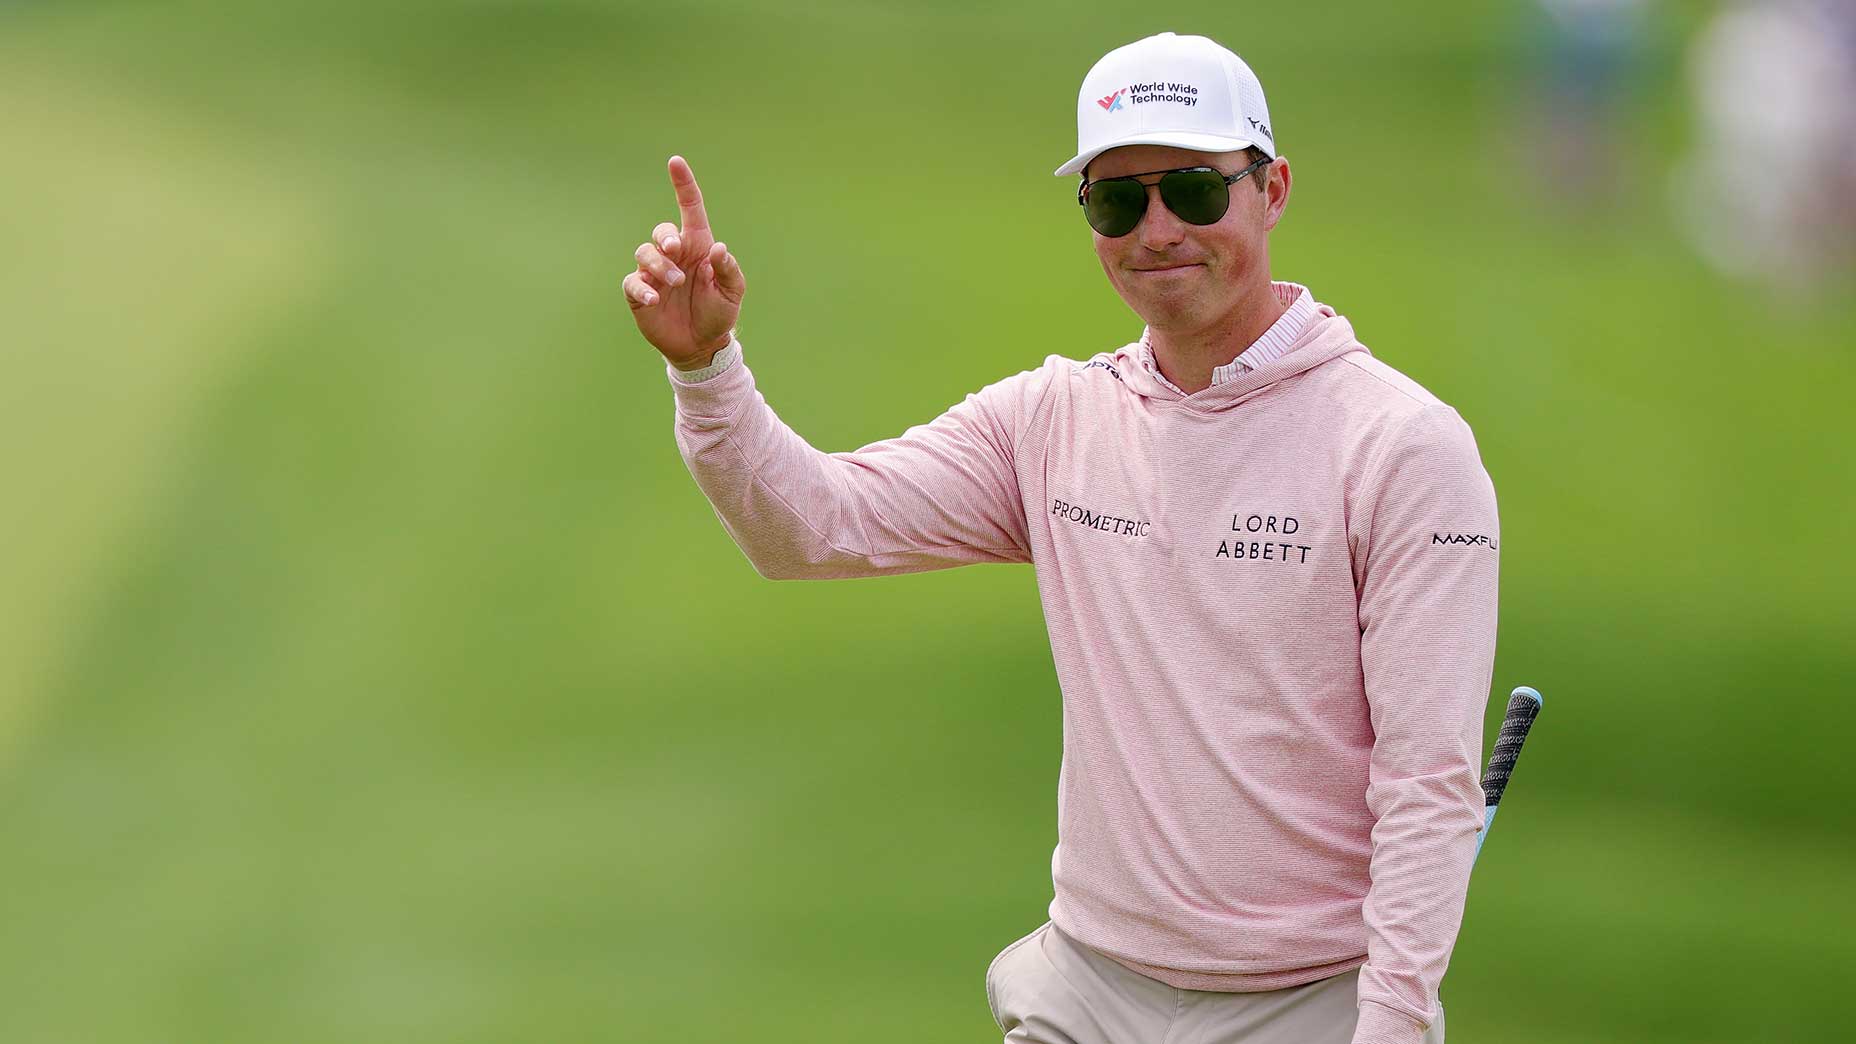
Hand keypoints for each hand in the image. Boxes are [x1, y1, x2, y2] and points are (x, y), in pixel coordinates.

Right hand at [623, 155, 746, 368]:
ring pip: (644, 253)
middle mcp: (674, 255)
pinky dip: (642, 288)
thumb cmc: (719, 313)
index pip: (689, 209)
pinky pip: (632, 281)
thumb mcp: (732, 292)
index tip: (675, 162)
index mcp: (697, 247)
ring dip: (659, 266)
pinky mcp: (640, 292)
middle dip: (665, 238)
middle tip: (674, 250)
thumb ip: (728, 269)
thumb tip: (718, 248)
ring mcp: (655, 273)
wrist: (701, 345)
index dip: (683, 185)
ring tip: (674, 284)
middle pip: (661, 231)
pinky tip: (655, 299)